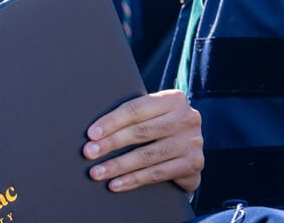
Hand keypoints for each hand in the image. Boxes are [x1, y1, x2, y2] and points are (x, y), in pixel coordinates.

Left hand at [82, 89, 202, 193]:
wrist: (188, 147)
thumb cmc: (158, 125)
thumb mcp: (150, 113)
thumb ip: (131, 116)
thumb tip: (93, 132)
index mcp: (173, 99)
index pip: (135, 109)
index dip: (111, 122)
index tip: (91, 134)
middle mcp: (187, 118)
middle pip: (141, 132)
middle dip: (111, 144)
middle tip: (89, 153)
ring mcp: (193, 142)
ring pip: (148, 156)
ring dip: (118, 166)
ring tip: (98, 172)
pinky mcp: (194, 164)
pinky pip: (158, 173)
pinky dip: (134, 180)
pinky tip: (116, 184)